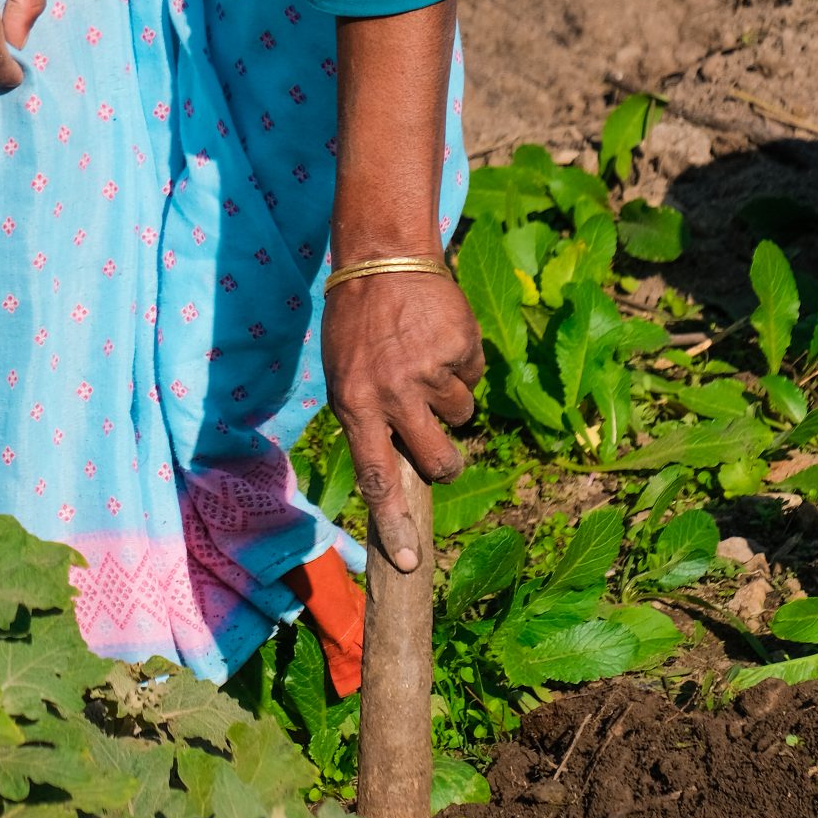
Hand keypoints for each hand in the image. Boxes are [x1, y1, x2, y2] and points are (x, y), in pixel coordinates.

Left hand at [321, 271, 482, 573]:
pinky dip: (462, 361)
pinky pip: (474, 376)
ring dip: (449, 395)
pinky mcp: (462, 348)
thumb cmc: (357, 322)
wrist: (384, 256)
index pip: (376, 478)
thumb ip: (367, 419)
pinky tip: (438, 334)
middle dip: (445, 460)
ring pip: (461, 415)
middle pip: (438, 462)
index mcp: (355, 405)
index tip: (408, 562)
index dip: (394, 524)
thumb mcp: (343, 373)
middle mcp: (393, 394)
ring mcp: (431, 371)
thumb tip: (397, 475)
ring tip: (423, 357)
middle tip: (439, 445)